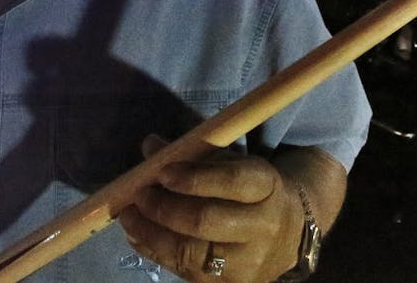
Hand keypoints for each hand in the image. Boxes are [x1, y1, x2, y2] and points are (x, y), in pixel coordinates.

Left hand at [118, 136, 300, 282]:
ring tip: (129, 217)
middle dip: (164, 208)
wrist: (287, 234)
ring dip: (152, 233)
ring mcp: (246, 262)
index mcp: (266, 186)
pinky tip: (138, 237)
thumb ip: (193, 155)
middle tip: (139, 195)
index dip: (194, 178)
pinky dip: (155, 252)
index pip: (232, 182)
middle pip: (207, 221)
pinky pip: (185, 271)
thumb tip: (150, 146)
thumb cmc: (251, 192)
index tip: (162, 171)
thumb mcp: (232, 164)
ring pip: (191, 252)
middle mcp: (262, 227)